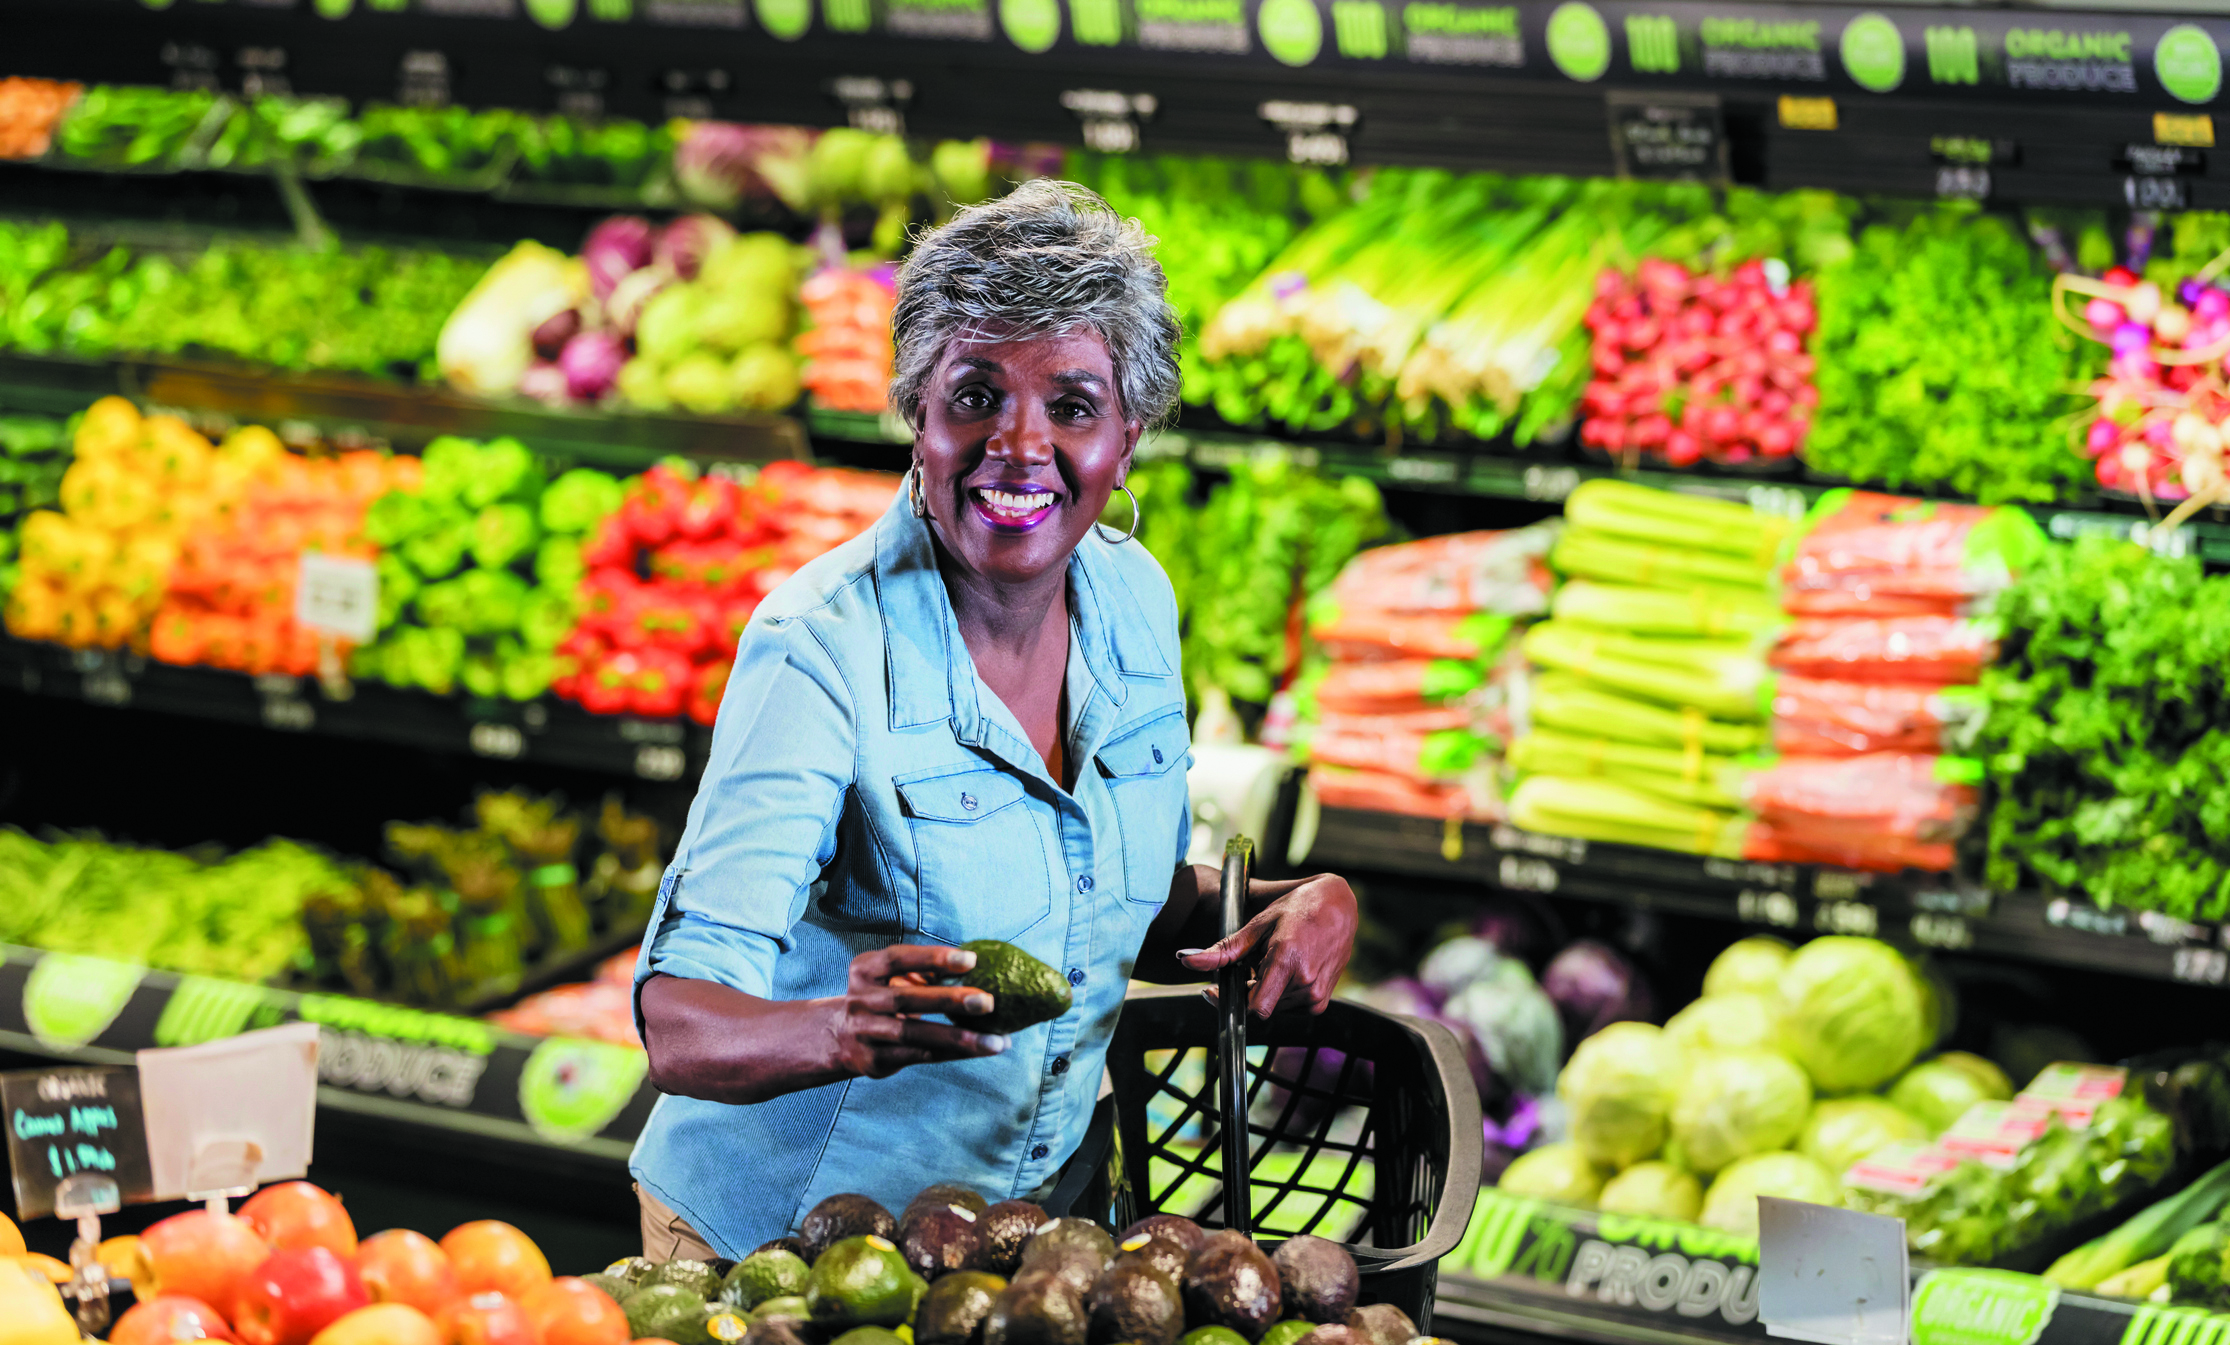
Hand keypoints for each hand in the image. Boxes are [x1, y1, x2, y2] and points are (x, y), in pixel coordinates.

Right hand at [828, 944, 1012, 1078]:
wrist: (840, 1038)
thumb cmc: (884, 998)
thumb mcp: (892, 979)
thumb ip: (925, 972)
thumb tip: (984, 967)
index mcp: (864, 970)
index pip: (898, 959)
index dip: (933, 958)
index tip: (971, 960)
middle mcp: (860, 1000)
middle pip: (906, 999)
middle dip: (949, 999)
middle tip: (987, 1001)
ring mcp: (864, 1032)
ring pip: (914, 1035)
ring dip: (958, 1037)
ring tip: (996, 1040)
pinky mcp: (874, 1060)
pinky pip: (919, 1056)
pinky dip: (951, 1053)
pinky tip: (979, 1050)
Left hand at [1176, 875, 1356, 1018]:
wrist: (1339, 907)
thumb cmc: (1298, 909)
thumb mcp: (1258, 924)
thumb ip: (1224, 949)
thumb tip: (1187, 960)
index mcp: (1287, 961)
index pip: (1256, 1007)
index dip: (1233, 1000)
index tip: (1218, 988)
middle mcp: (1305, 982)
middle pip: (1259, 1005)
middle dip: (1246, 989)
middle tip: (1250, 963)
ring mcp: (1316, 995)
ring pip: (1272, 1008)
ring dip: (1264, 990)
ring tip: (1272, 961)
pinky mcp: (1321, 1002)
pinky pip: (1288, 1008)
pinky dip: (1280, 993)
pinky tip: (1286, 970)